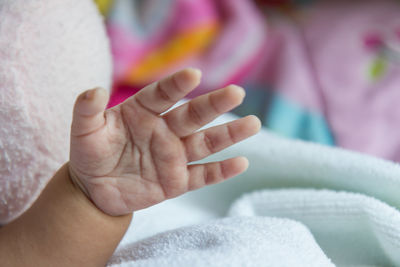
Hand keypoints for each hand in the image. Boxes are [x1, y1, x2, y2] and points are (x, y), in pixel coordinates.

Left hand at [69, 68, 260, 215]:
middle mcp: (164, 131)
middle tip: (236, 93)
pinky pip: (202, 175)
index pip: (162, 95)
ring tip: (252, 124)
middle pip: (192, 115)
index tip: (194, 75)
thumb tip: (95, 90)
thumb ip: (86, 110)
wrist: (95, 189)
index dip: (177, 85)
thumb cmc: (91, 154)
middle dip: (214, 104)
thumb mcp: (83, 132)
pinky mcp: (177, 181)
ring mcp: (173, 156)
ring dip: (229, 135)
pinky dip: (221, 171)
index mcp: (143, 112)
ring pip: (205, 143)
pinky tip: (241, 162)